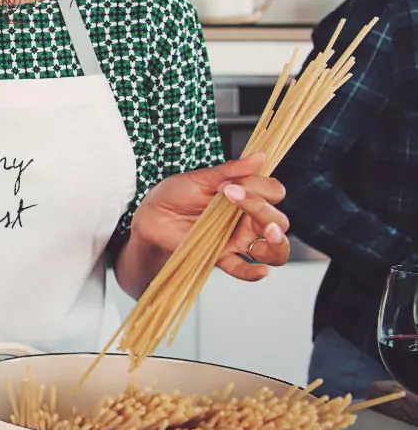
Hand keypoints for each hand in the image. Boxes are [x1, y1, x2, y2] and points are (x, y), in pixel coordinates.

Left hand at [132, 154, 290, 281]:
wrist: (151, 216)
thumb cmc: (175, 194)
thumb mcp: (200, 178)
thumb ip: (230, 170)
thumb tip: (259, 156)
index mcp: (247, 196)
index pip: (273, 192)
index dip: (261, 188)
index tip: (231, 184)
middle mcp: (248, 219)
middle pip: (278, 220)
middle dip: (263, 209)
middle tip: (234, 197)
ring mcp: (237, 239)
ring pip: (274, 249)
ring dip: (277, 242)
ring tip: (268, 232)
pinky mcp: (222, 256)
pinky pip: (243, 269)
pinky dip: (253, 272)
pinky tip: (260, 271)